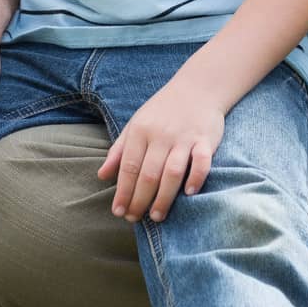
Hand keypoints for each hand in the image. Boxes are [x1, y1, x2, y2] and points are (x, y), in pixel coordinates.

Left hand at [98, 76, 225, 222]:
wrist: (198, 87)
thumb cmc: (163, 110)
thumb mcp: (136, 124)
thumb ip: (119, 151)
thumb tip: (101, 176)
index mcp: (141, 130)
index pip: (129, 167)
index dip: (123, 192)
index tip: (118, 212)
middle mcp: (161, 134)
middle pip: (149, 174)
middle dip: (140, 200)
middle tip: (135, 218)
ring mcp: (184, 137)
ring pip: (172, 172)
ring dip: (164, 197)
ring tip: (157, 216)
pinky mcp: (205, 139)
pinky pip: (202, 162)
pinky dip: (196, 178)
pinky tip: (189, 193)